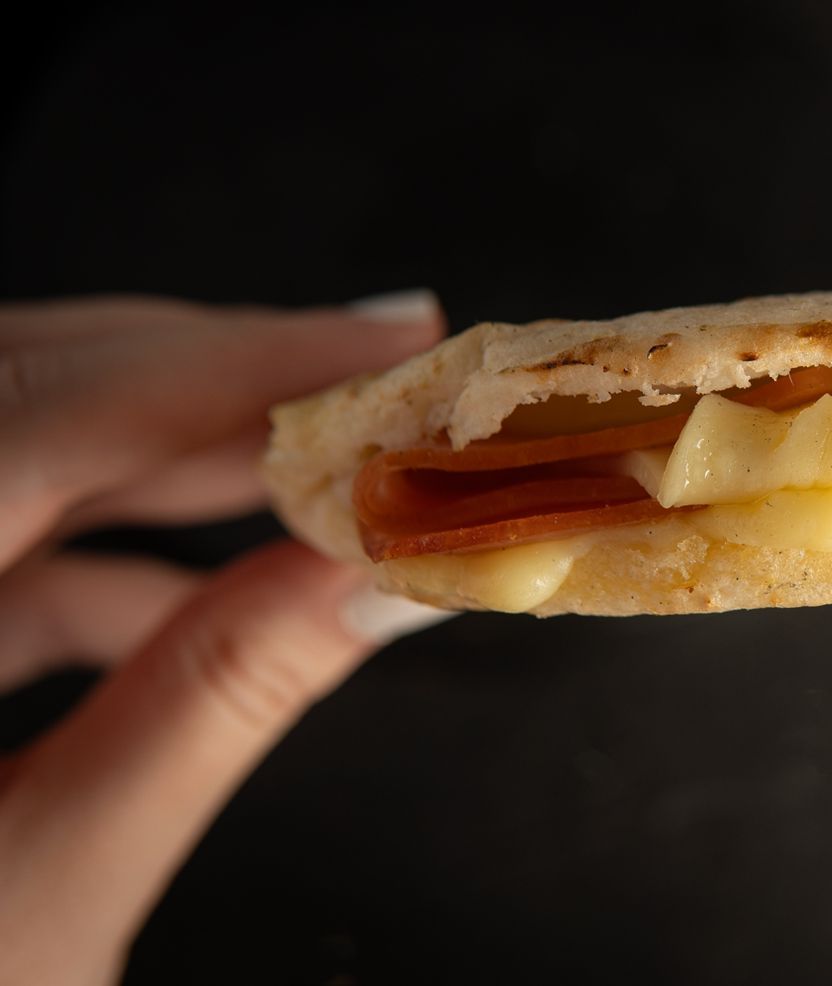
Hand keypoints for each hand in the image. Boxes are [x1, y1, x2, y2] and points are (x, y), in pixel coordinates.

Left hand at [0, 293, 451, 984]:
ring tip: (324, 489)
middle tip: (378, 385)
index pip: (34, 426)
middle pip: (19, 393)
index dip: (225, 366)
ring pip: (12, 445)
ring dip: (176, 462)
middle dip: (212, 380)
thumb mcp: (47, 893)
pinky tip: (201, 604)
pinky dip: (110, 554)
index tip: (387, 346)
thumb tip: (379, 581)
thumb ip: (210, 712)